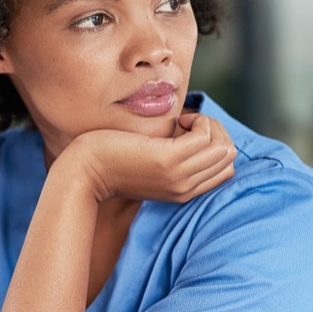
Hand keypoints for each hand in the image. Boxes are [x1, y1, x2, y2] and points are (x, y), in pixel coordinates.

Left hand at [66, 112, 235, 202]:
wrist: (83, 173)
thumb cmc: (111, 160)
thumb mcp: (149, 164)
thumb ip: (172, 158)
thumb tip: (191, 130)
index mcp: (183, 191)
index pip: (226, 169)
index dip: (214, 144)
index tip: (187, 134)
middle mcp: (186, 187)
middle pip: (229, 156)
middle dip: (215, 131)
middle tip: (186, 125)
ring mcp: (179, 176)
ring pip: (224, 147)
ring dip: (208, 125)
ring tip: (182, 122)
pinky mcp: (168, 160)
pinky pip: (207, 136)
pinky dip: (198, 121)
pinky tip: (178, 121)